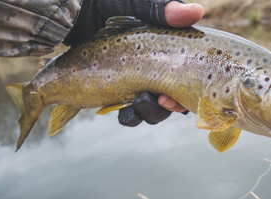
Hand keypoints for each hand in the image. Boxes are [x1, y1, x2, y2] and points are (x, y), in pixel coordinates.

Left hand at [64, 0, 203, 125]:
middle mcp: (157, 69)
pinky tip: (122, 108)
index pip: (187, 78)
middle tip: (160, 100)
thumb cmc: (106, 6)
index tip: (178, 96)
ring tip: (139, 101)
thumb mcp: (137, 5)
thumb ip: (164, 9)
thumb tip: (197, 11)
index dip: (187, 94)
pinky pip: (130, 114)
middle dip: (167, 107)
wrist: (73, 15)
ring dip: (149, 112)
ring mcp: (138, 82)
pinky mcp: (119, 91)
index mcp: (168, 52)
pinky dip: (130, 115)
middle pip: (172, 100)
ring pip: (153, 110)